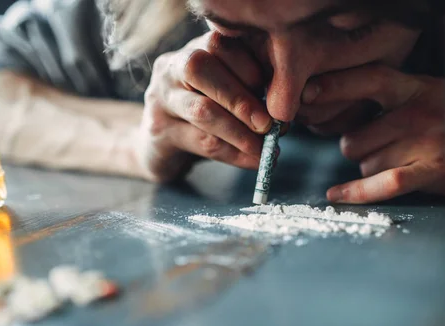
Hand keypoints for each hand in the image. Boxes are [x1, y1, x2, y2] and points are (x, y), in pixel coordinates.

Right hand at [136, 31, 273, 182]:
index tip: (276, 93)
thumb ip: (249, 90)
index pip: (220, 44)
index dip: (251, 68)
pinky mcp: (160, 132)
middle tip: (270, 125)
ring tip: (265, 148)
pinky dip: (234, 154)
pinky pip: (201, 142)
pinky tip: (253, 161)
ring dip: (240, 132)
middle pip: (201, 69)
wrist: (160, 145)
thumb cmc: (205, 113)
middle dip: (241, 99)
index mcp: (194, 48)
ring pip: (202, 110)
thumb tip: (285, 110)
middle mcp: (172, 67)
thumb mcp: (226, 92)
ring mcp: (161, 98)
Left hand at [301, 64, 444, 202]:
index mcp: (414, 89)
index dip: (336, 86)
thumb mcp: (427, 96)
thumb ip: (392, 102)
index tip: (308, 95)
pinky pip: (381, 183)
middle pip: (354, 138)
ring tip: (399, 161)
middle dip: (356, 149)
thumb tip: (345, 116)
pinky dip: (356, 192)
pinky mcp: (429, 172)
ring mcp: (422, 143)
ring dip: (370, 168)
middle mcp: (415, 113)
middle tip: (377, 148)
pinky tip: (337, 194)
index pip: (368, 80)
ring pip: (365, 163)